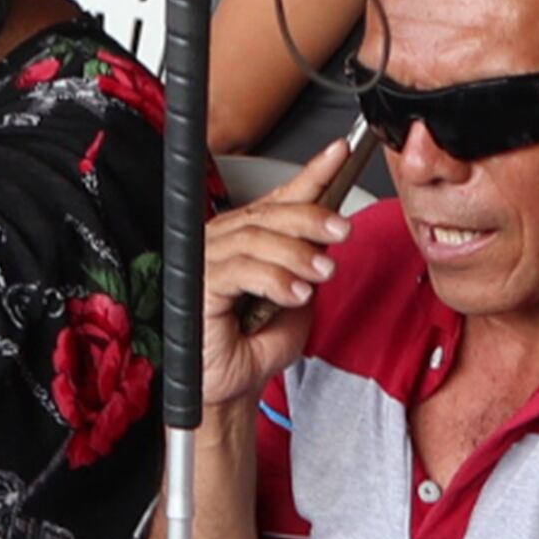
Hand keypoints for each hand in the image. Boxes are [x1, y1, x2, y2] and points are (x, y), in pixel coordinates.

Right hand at [194, 136, 355, 410]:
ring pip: (255, 238)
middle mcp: (224, 241)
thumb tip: (330, 232)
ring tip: (321, 274)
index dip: (310, 173)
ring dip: (296, 253)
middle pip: (268, 213)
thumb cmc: (258, 342)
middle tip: (340, 231)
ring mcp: (207, 261)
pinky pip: (239, 271)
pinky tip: (295, 293)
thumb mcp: (299, 293)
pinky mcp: (198, 288)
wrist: (236, 386)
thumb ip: (309, 260)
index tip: (339, 153)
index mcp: (249, 237)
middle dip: (310, 217)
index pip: (281, 197)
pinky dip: (274, 280)